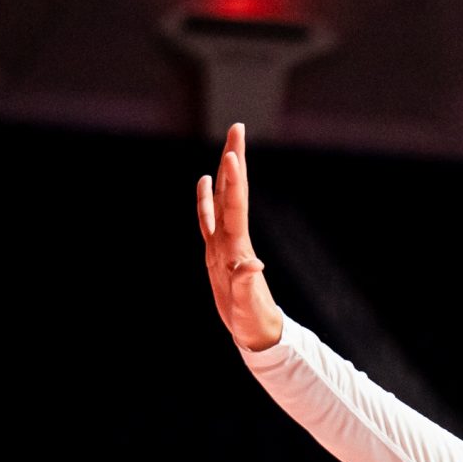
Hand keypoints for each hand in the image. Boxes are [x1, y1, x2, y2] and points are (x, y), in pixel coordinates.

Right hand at [197, 123, 285, 353]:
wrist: (257, 333)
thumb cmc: (252, 321)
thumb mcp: (247, 304)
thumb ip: (248, 283)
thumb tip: (253, 264)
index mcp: (237, 247)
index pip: (235, 206)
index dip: (233, 179)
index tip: (233, 152)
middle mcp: (233, 239)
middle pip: (233, 192)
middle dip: (234, 160)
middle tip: (237, 128)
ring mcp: (225, 244)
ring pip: (223, 200)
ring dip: (224, 173)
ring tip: (227, 148)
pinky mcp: (217, 253)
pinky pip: (209, 219)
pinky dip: (207, 199)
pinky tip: (205, 182)